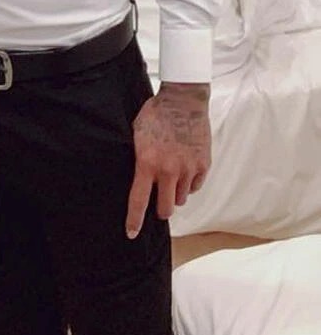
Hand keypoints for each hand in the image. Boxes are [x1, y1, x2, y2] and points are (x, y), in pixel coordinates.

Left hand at [126, 82, 210, 239]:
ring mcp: (187, 169)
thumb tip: (137, 177)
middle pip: (165, 209)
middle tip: (159, 202)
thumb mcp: (137, 134)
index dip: (134, 220)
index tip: (132, 234)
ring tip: (172, 176)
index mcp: (147, 163)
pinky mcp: (202, 165)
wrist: (183, 100)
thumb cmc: (156, 114)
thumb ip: (138, 158)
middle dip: (161, 209)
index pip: (139, 200)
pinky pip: (195, 187)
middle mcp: (168, 170)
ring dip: (175, 193)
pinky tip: (184, 169)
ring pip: (181, 199)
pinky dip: (189, 184)